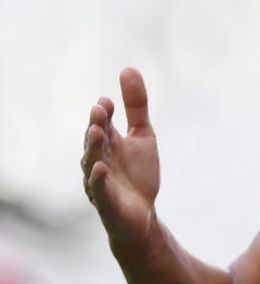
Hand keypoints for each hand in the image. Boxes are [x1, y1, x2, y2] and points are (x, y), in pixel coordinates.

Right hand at [81, 68, 160, 253]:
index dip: (104, 113)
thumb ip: (136, 105)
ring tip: (98, 131)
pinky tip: (99, 168)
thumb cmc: (137, 174)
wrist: (142, 214)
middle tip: (99, 109)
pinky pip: (99, 190)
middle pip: (95, 141)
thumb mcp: (143, 135)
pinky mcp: (106, 202)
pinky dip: (98, 179)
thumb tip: (128, 68)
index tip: (108, 100)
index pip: (102, 124)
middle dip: (96, 125)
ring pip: (93, 163)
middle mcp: (98, 160)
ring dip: (94, 147)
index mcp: (107, 144)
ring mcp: (100, 181)